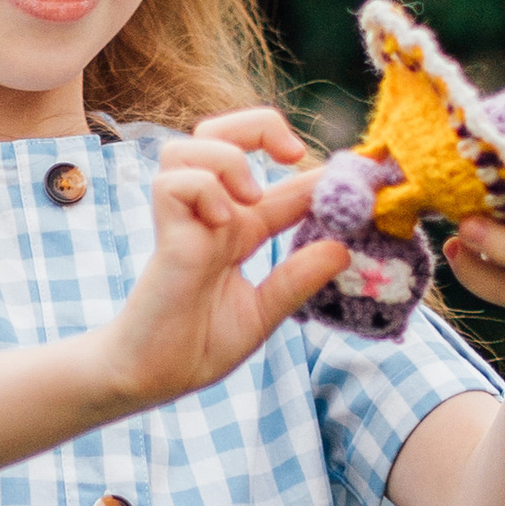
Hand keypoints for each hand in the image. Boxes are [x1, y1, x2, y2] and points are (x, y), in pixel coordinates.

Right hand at [95, 105, 351, 413]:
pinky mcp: (166, 236)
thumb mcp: (262, 314)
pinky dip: (204, 190)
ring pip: (194, 143)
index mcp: (240, 232)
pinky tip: (219, 223)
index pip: (282, 184)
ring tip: (250, 198)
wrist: (151, 378)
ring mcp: (188, 222)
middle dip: (262, 127)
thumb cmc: (194, 349)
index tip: (353, 179)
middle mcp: (214, 217)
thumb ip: (297, 280)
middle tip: (292, 155)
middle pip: (224, 132)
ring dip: (229, 157)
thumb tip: (342, 249)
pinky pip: (176, 182)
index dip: (318, 174)